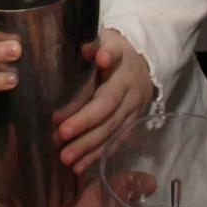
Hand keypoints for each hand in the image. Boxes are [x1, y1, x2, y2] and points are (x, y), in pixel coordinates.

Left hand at [57, 29, 152, 172]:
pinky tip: (79, 167)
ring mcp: (133, 112)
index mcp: (124, 75)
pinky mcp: (132, 124)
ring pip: (112, 134)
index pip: (107, 94)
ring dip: (89, 149)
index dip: (91, 103)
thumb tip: (86, 50)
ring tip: (66, 159)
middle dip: (85, 129)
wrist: (146, 60)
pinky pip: (115, 143)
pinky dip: (97, 155)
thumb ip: (98, 46)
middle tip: (60, 138)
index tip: (66, 115)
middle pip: (108, 116)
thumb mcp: (109, 40)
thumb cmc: (117, 49)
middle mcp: (131, 95)